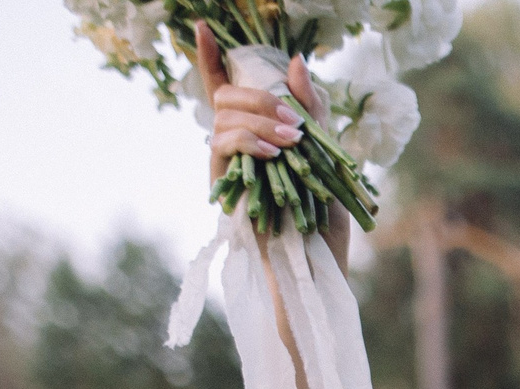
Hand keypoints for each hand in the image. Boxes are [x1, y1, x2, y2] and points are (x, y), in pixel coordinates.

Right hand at [196, 22, 318, 177]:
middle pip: (225, 96)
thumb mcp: (317, 135)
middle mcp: (230, 131)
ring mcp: (222, 152)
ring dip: (260, 125)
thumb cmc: (314, 184)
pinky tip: (272, 154)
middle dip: (260, 102)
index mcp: (248, 117)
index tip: (201, 27)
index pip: (219, 80)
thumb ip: (306, 99)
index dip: (208, 55)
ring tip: (290, 142)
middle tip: (293, 124)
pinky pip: (225, 143)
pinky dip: (250, 142)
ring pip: (226, 119)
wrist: (313, 229)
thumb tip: (296, 59)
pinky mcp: (220, 173)